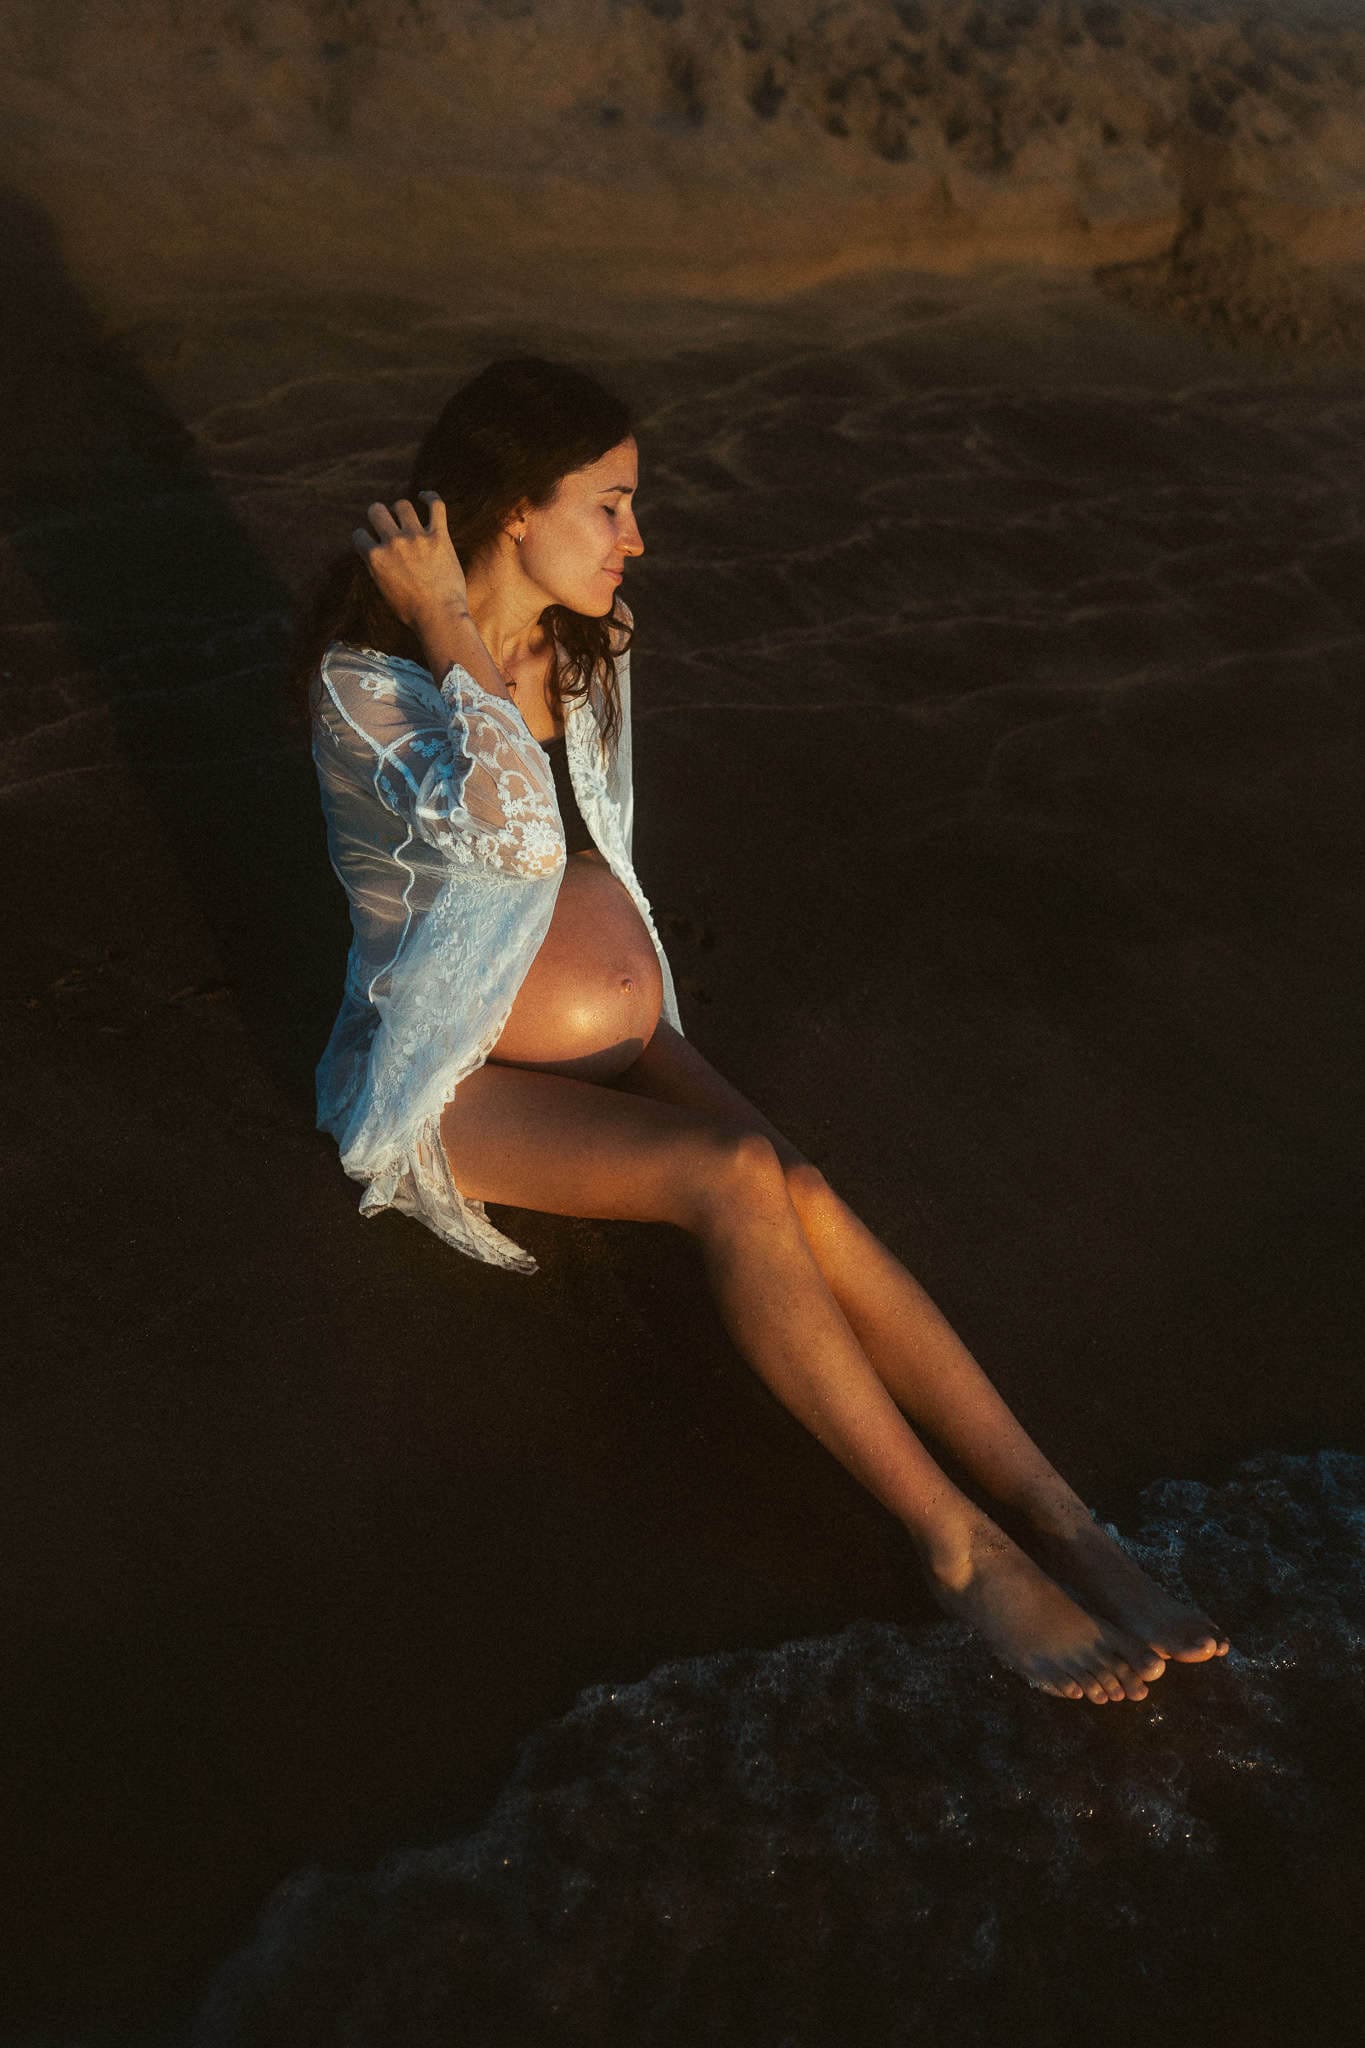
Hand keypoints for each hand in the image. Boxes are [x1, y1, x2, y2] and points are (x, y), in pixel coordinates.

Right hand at [352, 491, 468, 627]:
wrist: (439, 617)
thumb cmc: (412, 612)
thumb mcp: (384, 591)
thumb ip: (378, 568)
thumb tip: (376, 555)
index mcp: (374, 558)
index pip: (359, 535)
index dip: (365, 538)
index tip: (372, 542)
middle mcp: (392, 543)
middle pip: (377, 510)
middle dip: (379, 515)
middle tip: (386, 523)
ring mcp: (416, 537)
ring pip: (402, 505)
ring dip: (402, 510)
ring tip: (406, 516)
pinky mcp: (439, 536)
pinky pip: (435, 505)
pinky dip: (429, 497)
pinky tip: (424, 498)